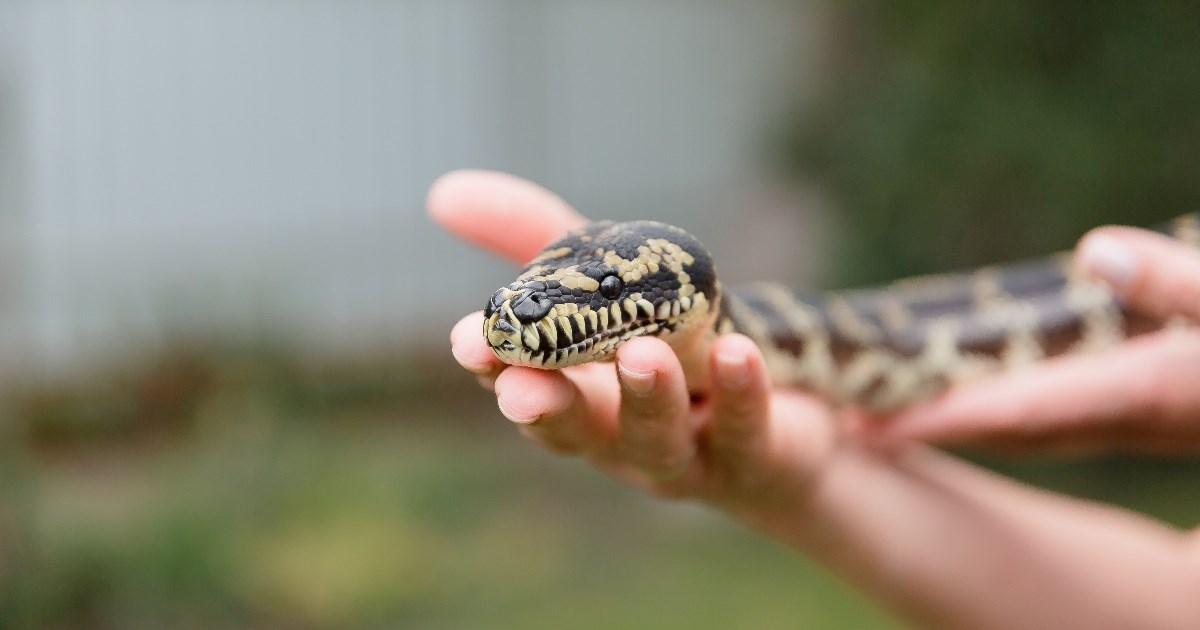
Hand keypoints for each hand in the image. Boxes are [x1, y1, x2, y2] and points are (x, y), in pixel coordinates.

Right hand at [431, 170, 836, 510]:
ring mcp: (688, 453)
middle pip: (578, 431)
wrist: (796, 413)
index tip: (468, 341)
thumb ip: (531, 237)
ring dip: (647, 398)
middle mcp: (622, 434)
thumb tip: (440, 193)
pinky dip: (740, 394)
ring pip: (659, 439)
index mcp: (578, 394)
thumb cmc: (679, 344)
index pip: (525, 386)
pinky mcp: (755, 459)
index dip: (496, 369)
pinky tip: (737, 352)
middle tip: (522, 389)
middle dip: (548, 410)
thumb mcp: (608, 281)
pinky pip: (745, 431)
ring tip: (641, 352)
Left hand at [865, 225, 1199, 453]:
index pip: (1021, 411)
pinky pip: (1066, 409)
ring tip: (894, 407)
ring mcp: (1149, 412)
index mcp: (1148, 392)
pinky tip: (985, 384)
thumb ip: (1181, 285)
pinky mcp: (1160, 400)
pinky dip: (1012, 404)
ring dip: (966, 417)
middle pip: (1013, 428)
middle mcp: (1138, 414)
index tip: (871, 430)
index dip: (942, 420)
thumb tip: (1094, 253)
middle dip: (932, 428)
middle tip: (851, 428)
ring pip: (1036, 424)